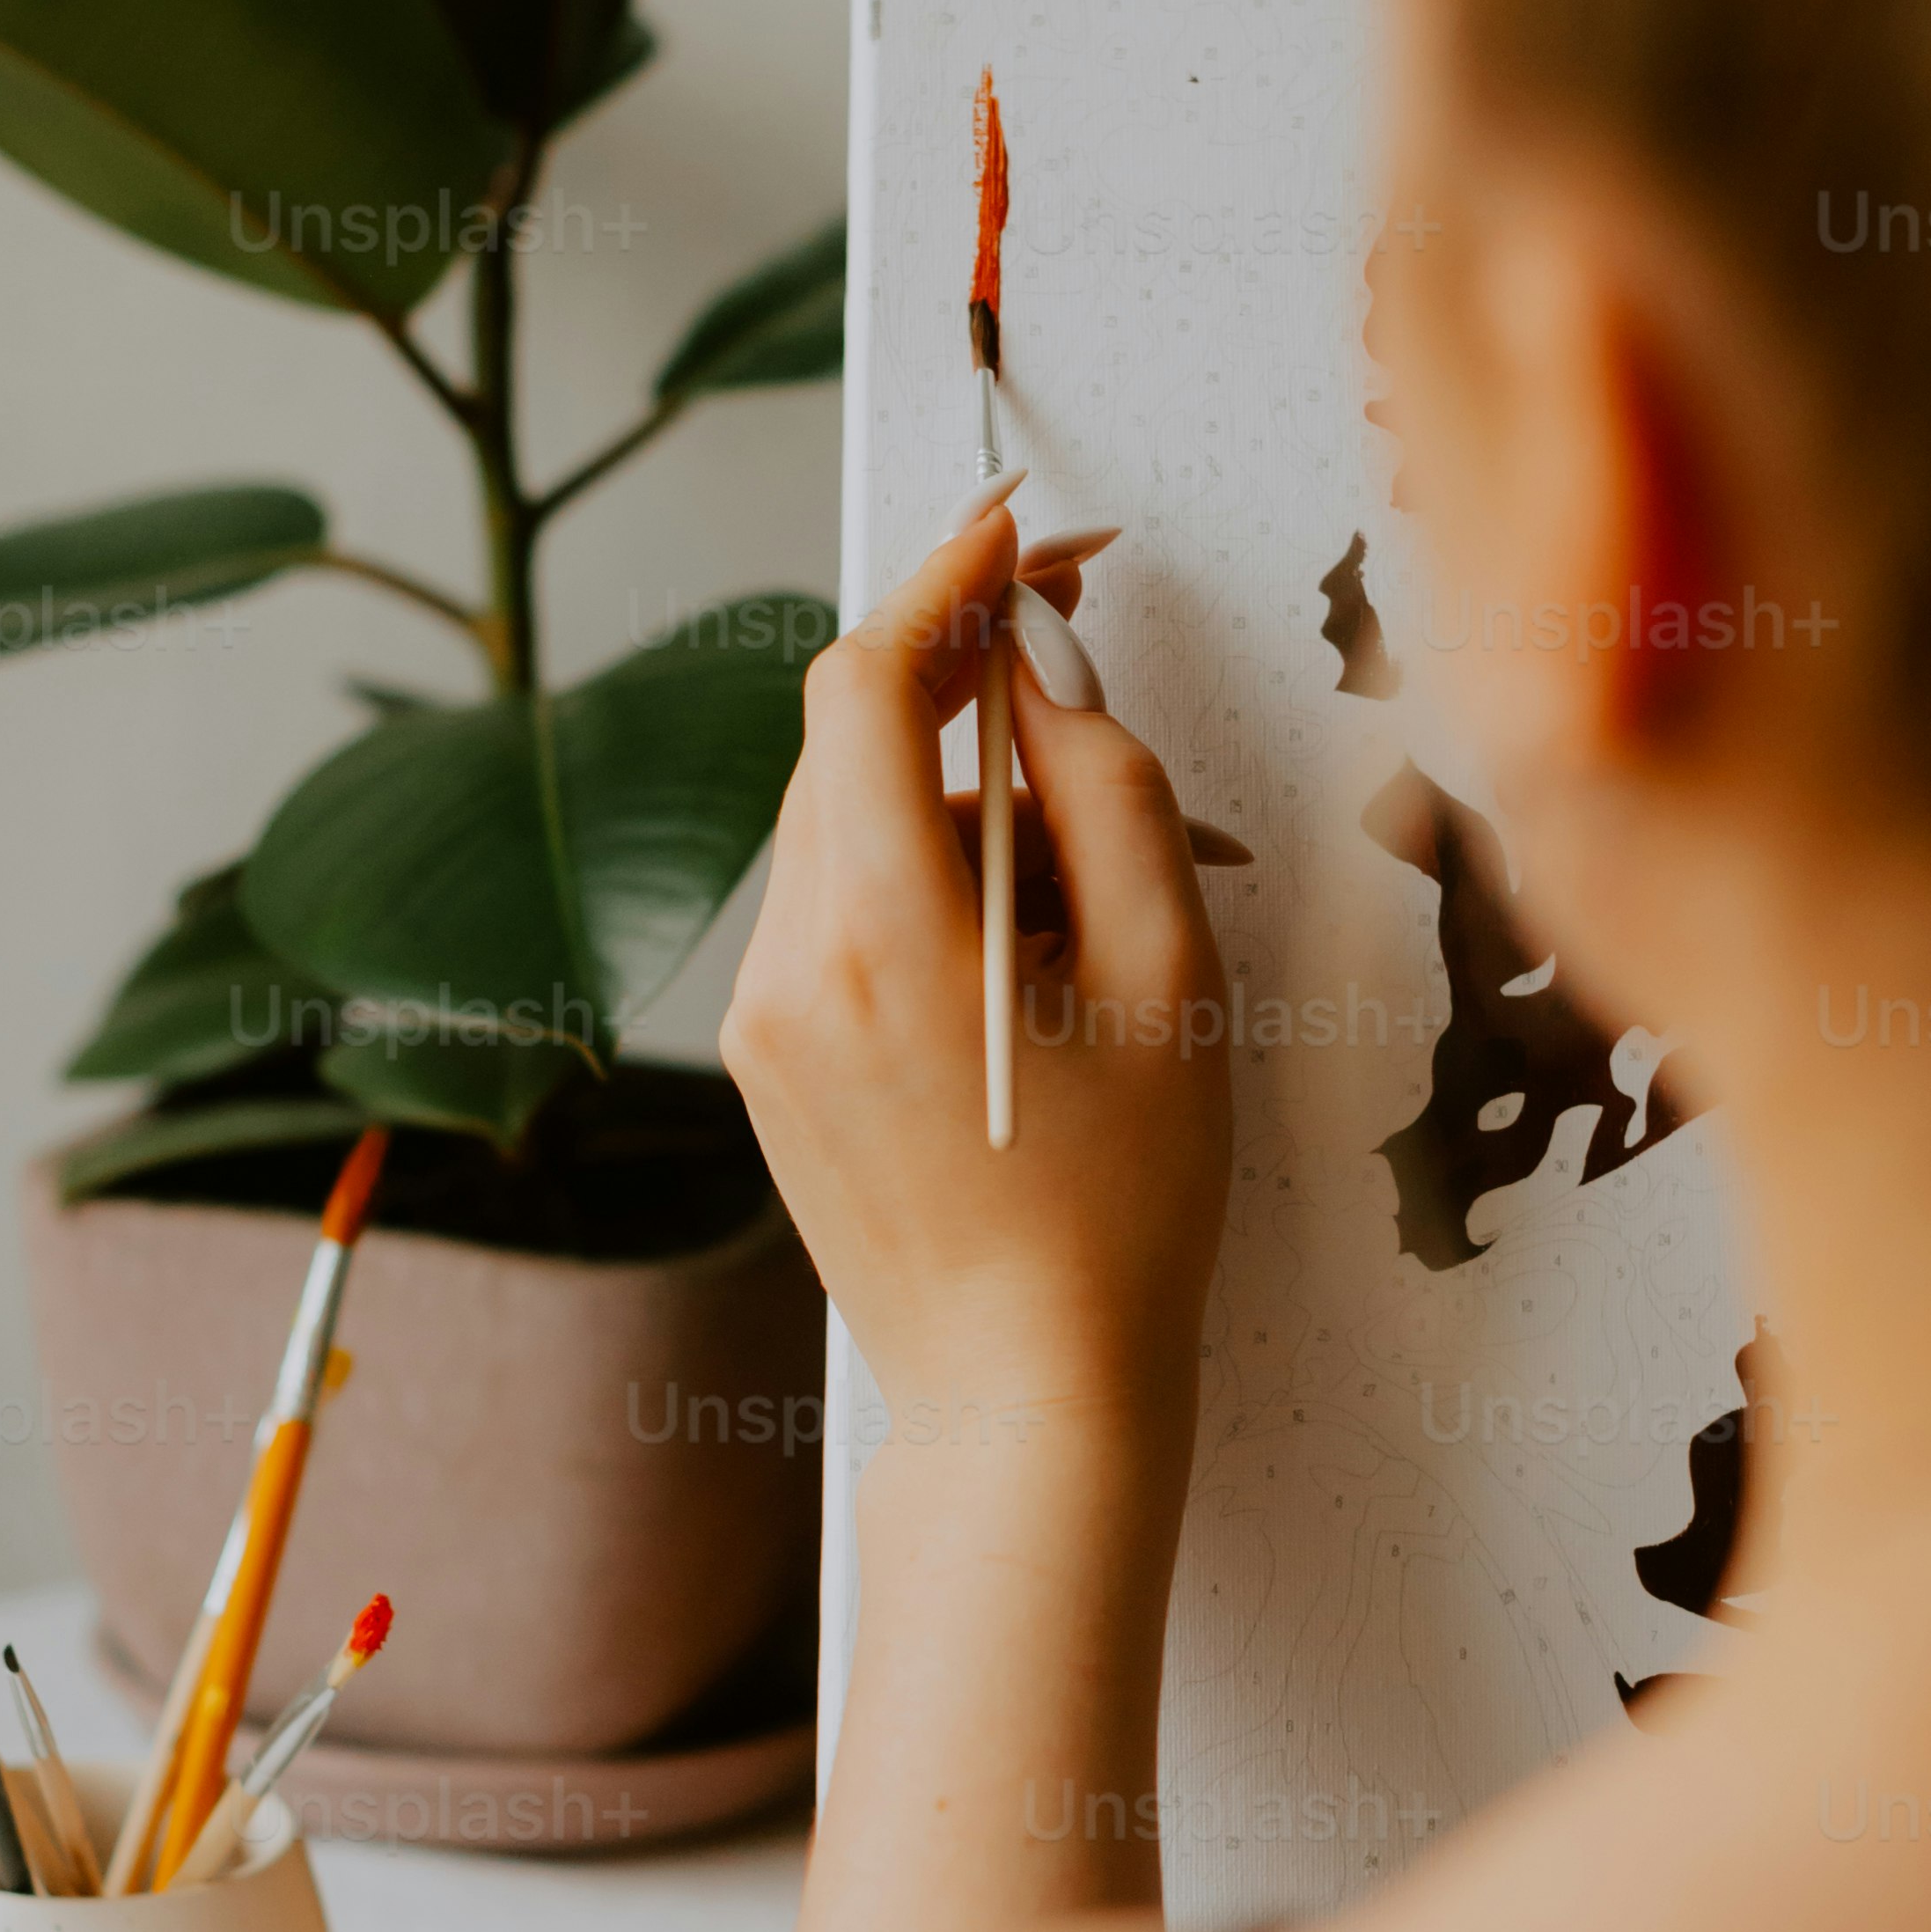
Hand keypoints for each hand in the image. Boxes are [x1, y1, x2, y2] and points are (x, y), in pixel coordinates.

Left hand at [723, 496, 1235, 1447]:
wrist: (1029, 1400)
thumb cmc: (1125, 1212)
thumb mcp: (1168, 980)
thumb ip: (1107, 791)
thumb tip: (1045, 662)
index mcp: (880, 937)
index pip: (863, 684)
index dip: (942, 584)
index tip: (1017, 531)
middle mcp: (788, 966)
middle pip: (848, 745)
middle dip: (964, 687)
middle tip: (1081, 658)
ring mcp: (763, 1021)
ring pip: (846, 828)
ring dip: (960, 803)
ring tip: (1098, 885)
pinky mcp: (769, 1063)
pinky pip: (839, 913)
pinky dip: (928, 886)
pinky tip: (1032, 957)